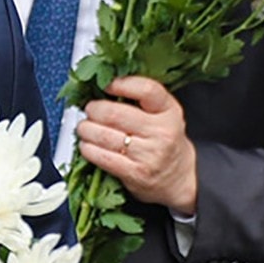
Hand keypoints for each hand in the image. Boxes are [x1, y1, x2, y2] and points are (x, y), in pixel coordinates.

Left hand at [75, 75, 197, 214]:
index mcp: (169, 112)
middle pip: (115, 114)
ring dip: (86, 129)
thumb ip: (141, 99)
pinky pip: (102, 157)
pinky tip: (87, 145)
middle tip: (90, 109)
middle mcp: (162, 132)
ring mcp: (149, 154)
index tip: (107, 85)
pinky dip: (88, 149)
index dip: (122, 84)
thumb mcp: (164, 115)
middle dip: (94, 109)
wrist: (179, 178)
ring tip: (84, 127)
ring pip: (104, 135)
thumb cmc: (165, 141)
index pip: (146, 90)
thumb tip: (106, 84)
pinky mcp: (135, 173)